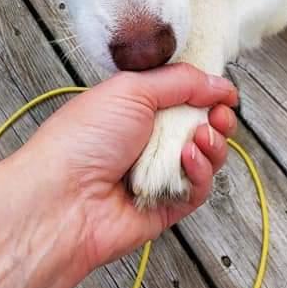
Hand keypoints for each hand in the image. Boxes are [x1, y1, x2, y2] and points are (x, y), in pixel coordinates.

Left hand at [15, 64, 237, 273]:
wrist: (63, 198)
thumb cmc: (82, 138)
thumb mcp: (132, 89)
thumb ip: (181, 82)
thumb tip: (219, 82)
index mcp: (134, 105)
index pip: (182, 94)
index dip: (206, 91)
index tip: (223, 91)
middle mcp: (147, 137)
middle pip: (200, 125)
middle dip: (217, 118)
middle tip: (220, 116)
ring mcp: (157, 172)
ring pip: (206, 157)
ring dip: (211, 145)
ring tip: (199, 139)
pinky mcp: (166, 205)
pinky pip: (199, 188)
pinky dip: (199, 173)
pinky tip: (186, 161)